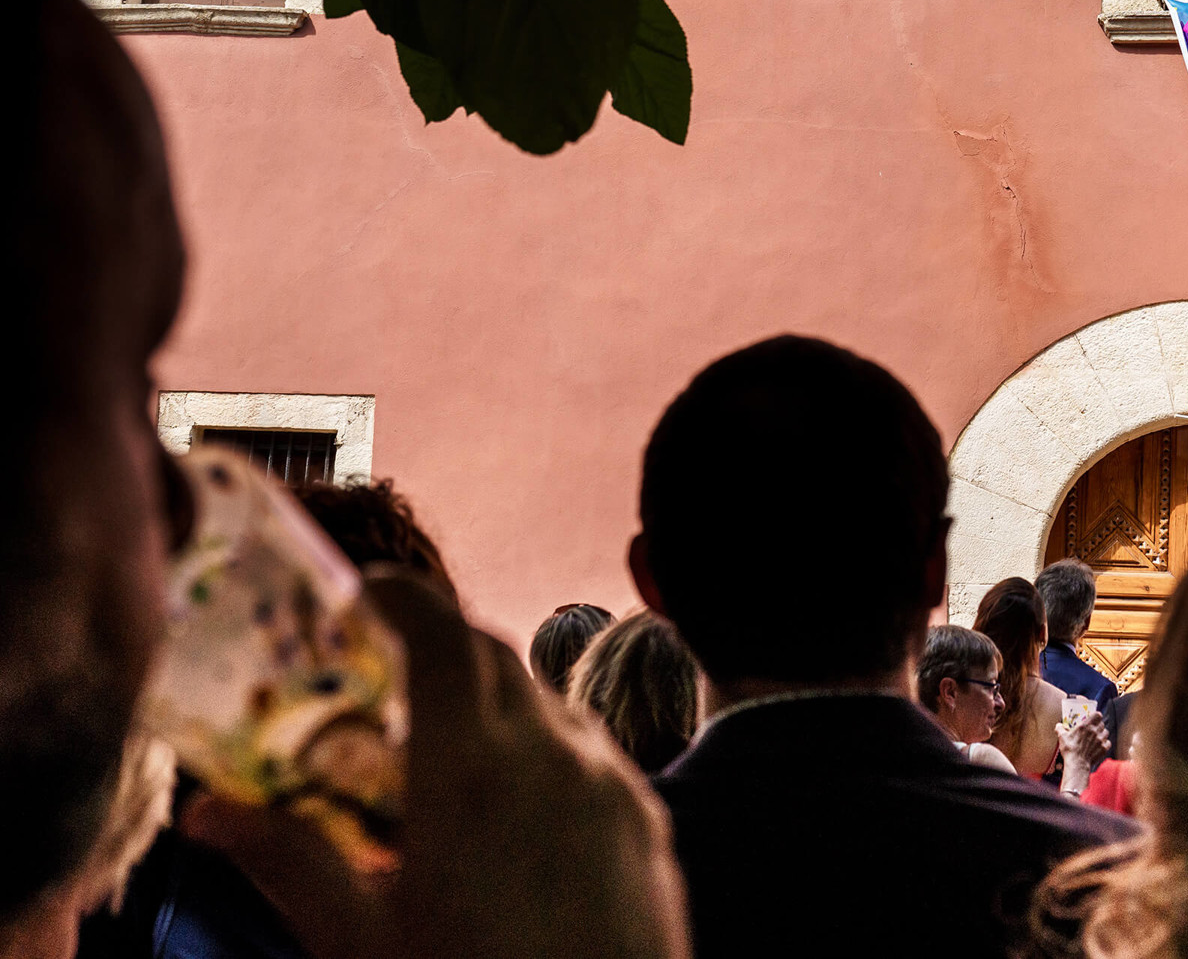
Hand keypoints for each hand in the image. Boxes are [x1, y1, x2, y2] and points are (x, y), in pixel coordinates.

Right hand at [184, 573, 690, 958]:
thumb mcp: (361, 945)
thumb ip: (292, 864)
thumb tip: (213, 812)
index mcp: (474, 776)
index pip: (441, 637)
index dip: (400, 597)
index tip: (359, 589)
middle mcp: (556, 758)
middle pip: (494, 656)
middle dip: (435, 646)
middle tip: (378, 673)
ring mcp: (614, 787)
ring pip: (547, 702)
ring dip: (491, 702)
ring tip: (437, 753)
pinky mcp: (649, 823)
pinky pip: (591, 752)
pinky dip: (543, 750)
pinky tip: (507, 811)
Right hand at [1057, 713, 1111, 795]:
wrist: (1077, 764)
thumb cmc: (1069, 749)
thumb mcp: (1062, 737)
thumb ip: (1060, 729)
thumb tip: (1058, 725)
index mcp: (1086, 725)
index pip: (1098, 715)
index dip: (1096, 715)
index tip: (1093, 718)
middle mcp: (1095, 731)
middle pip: (1102, 723)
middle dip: (1098, 725)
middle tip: (1093, 728)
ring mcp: (1101, 740)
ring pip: (1106, 732)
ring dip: (1102, 733)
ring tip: (1097, 737)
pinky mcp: (1104, 748)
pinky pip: (1108, 742)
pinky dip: (1105, 743)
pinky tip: (1100, 745)